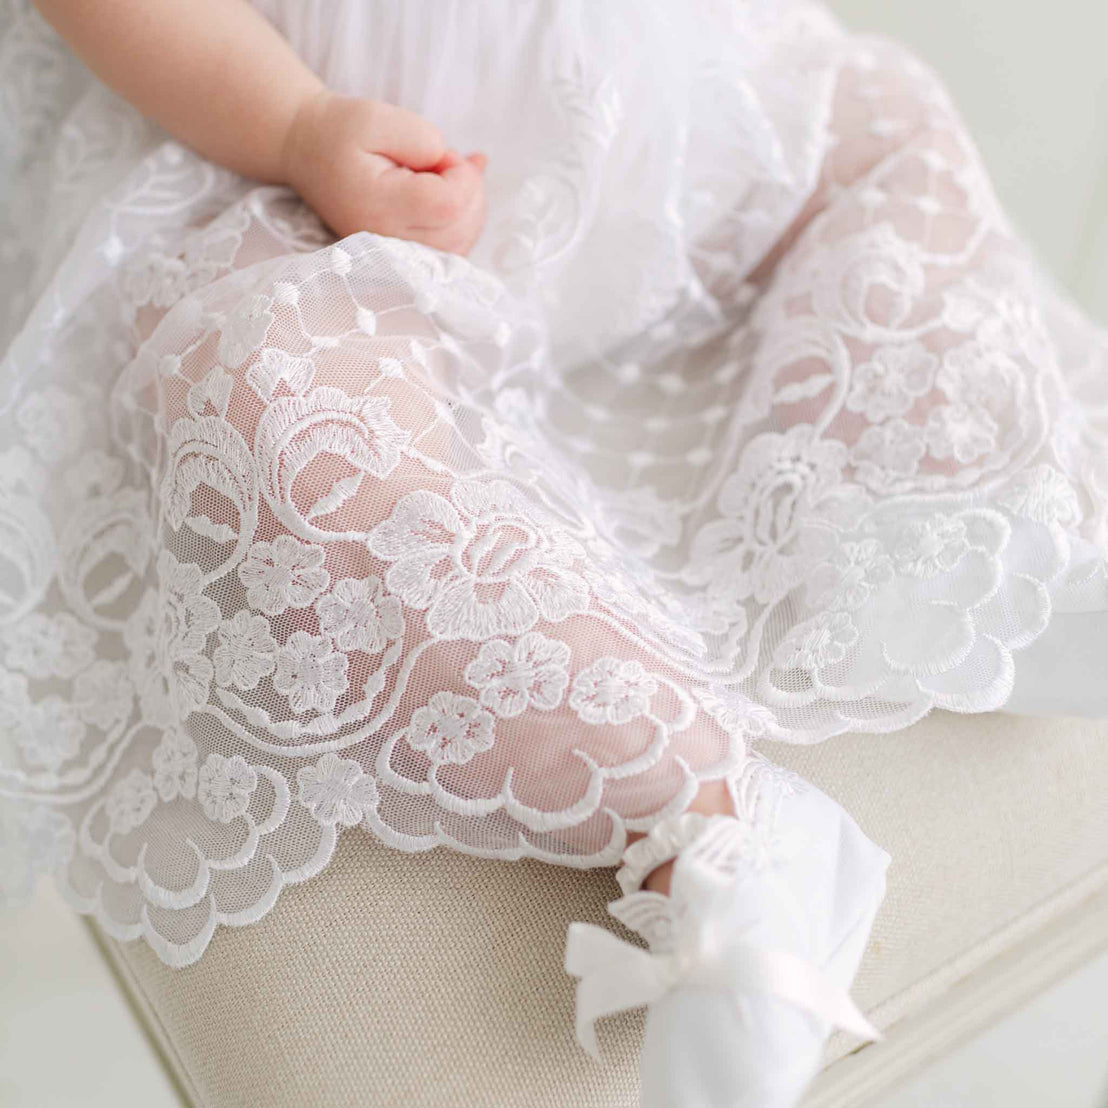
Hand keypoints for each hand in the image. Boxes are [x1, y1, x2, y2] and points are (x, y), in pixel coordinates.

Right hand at [282, 90, 486, 254]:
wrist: (308, 153)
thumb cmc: (340, 131)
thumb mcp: (377, 116)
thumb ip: (422, 139)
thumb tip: (455, 168)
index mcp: (378, 205)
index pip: (448, 205)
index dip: (463, 177)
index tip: (444, 154)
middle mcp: (387, 240)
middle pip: (460, 230)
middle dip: (468, 190)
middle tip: (442, 161)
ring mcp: (395, 255)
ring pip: (461, 245)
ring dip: (469, 207)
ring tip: (443, 175)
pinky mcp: (403, 257)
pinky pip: (452, 252)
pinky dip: (464, 222)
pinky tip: (456, 191)